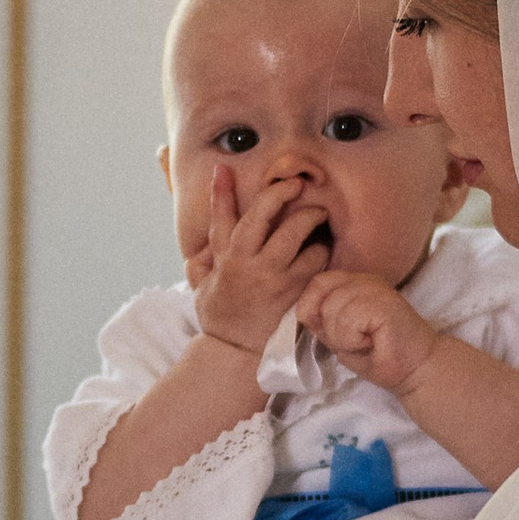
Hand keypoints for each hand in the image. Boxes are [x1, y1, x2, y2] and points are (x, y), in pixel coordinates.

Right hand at [188, 167, 331, 355]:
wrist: (236, 351)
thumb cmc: (220, 314)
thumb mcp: (202, 283)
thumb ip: (202, 257)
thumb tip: (195, 239)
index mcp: (224, 258)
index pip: (220, 218)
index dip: (220, 192)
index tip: (223, 168)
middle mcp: (247, 263)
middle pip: (264, 215)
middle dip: (282, 193)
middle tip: (298, 186)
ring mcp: (273, 277)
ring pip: (295, 234)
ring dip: (310, 220)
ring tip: (318, 216)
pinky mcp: (294, 291)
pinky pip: (315, 262)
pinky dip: (321, 251)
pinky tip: (323, 248)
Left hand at [296, 271, 441, 393]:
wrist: (414, 370)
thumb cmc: (379, 356)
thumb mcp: (339, 336)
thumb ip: (321, 320)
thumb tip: (300, 311)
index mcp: (355, 283)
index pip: (317, 282)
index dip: (313, 309)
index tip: (335, 334)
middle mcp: (366, 280)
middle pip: (320, 294)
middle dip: (329, 328)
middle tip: (355, 341)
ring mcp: (377, 289)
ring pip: (332, 310)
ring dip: (342, 337)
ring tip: (366, 343)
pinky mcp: (385, 303)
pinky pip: (348, 320)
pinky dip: (353, 340)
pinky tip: (372, 343)